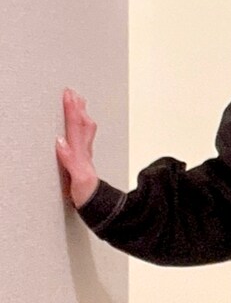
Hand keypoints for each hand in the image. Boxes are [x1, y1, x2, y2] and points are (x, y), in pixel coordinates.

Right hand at [56, 89, 99, 207]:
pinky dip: (80, 130)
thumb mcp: (79, 180)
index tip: (69, 95)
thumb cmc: (88, 196)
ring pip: (85, 132)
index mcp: (81, 155)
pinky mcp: (83, 164)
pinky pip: (83, 141)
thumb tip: (60, 142)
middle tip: (74, 94)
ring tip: (79, 105)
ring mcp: (85, 158)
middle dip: (78, 109)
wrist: (99, 208)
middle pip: (83, 126)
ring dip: (81, 116)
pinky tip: (78, 129)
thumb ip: (71, 161)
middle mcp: (85, 154)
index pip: (76, 128)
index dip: (72, 111)